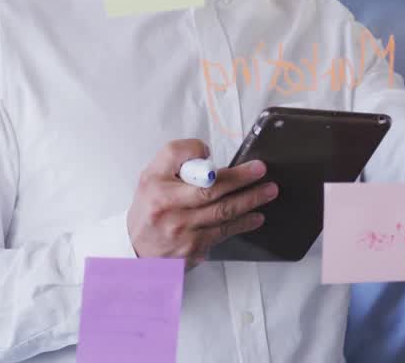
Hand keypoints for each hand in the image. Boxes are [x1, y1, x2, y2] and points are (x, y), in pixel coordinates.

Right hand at [127, 139, 278, 268]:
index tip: (222, 155)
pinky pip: (222, 233)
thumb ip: (176, 157)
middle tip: (261, 171)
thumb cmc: (150, 208)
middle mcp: (169, 210)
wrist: (136, 249)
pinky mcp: (192, 250)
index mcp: (157, 188)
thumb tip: (206, 154)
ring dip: (250, 201)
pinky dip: (242, 224)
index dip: (198, 156)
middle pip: (212, 191)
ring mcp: (181, 233)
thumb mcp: (152, 175)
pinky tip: (255, 217)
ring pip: (223, 214)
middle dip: (242, 180)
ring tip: (268, 191)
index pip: (181, 164)